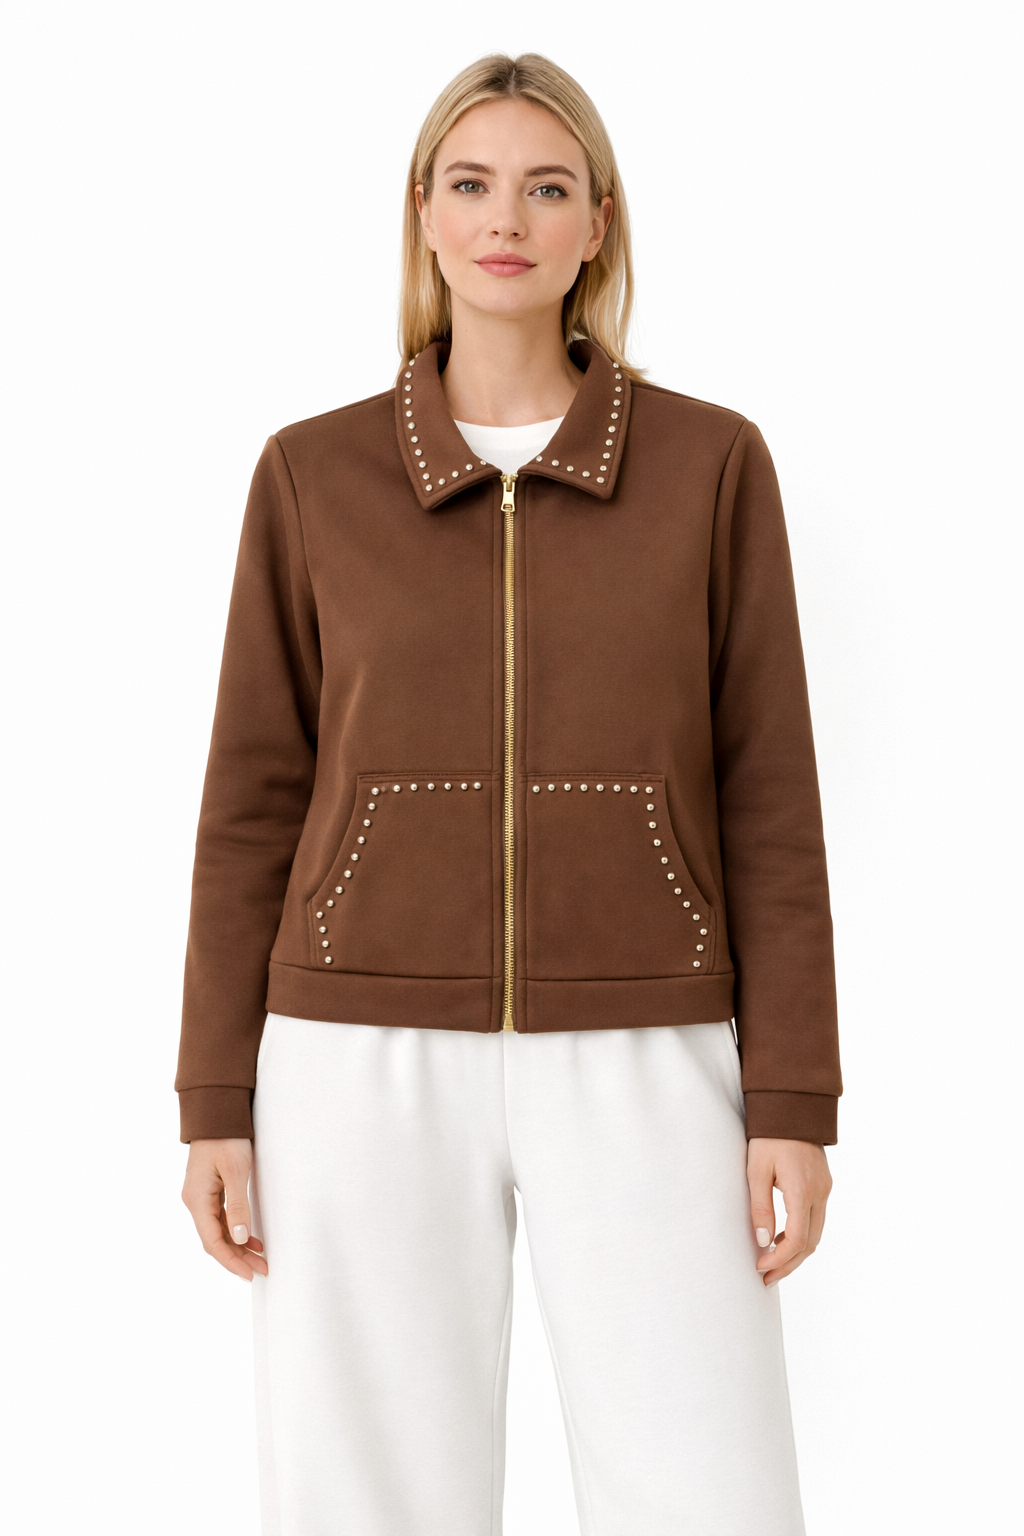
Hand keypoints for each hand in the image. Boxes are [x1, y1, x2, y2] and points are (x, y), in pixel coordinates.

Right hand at [182, 1138, 267, 1281]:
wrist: (216, 1112)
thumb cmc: (226, 1138)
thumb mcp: (237, 1171)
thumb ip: (237, 1206)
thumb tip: (239, 1239)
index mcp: (197, 1199)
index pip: (212, 1242)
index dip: (231, 1261)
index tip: (250, 1274)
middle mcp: (195, 1201)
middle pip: (214, 1240)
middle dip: (237, 1257)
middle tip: (262, 1269)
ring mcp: (201, 1196)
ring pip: (218, 1230)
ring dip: (238, 1245)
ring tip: (260, 1258)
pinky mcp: (209, 1190)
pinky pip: (220, 1218)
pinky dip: (235, 1230)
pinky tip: (251, 1237)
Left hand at [746, 1137, 831, 1285]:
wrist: (791, 1106)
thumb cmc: (769, 1135)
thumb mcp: (756, 1170)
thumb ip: (760, 1206)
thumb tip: (763, 1241)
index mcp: (802, 1189)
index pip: (798, 1238)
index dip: (780, 1258)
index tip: (760, 1267)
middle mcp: (820, 1192)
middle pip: (810, 1242)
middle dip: (788, 1263)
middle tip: (765, 1277)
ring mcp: (825, 1189)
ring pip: (816, 1233)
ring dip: (796, 1252)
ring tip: (771, 1263)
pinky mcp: (823, 1185)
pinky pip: (816, 1219)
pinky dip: (801, 1235)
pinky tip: (781, 1238)